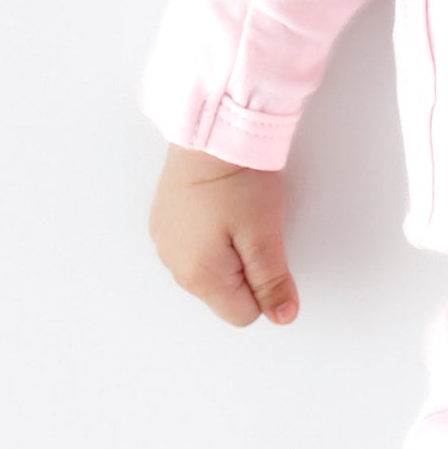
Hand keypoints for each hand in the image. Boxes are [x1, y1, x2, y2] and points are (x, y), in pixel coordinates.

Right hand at [148, 142, 300, 326]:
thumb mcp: (265, 234)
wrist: (210, 132)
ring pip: (210, 266)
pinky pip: (194, 242)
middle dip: (246, 267)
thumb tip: (282, 316)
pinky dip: (211, 230)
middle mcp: (174, 265)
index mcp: (199, 277)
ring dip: (228, 248)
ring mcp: (165, 241)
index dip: (266, 287)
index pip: (243, 313)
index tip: (270, 250)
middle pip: (225, 291)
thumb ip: (272, 281)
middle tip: (254, 227)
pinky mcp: (165, 218)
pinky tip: (220, 203)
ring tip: (237, 211)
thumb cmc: (237, 180)